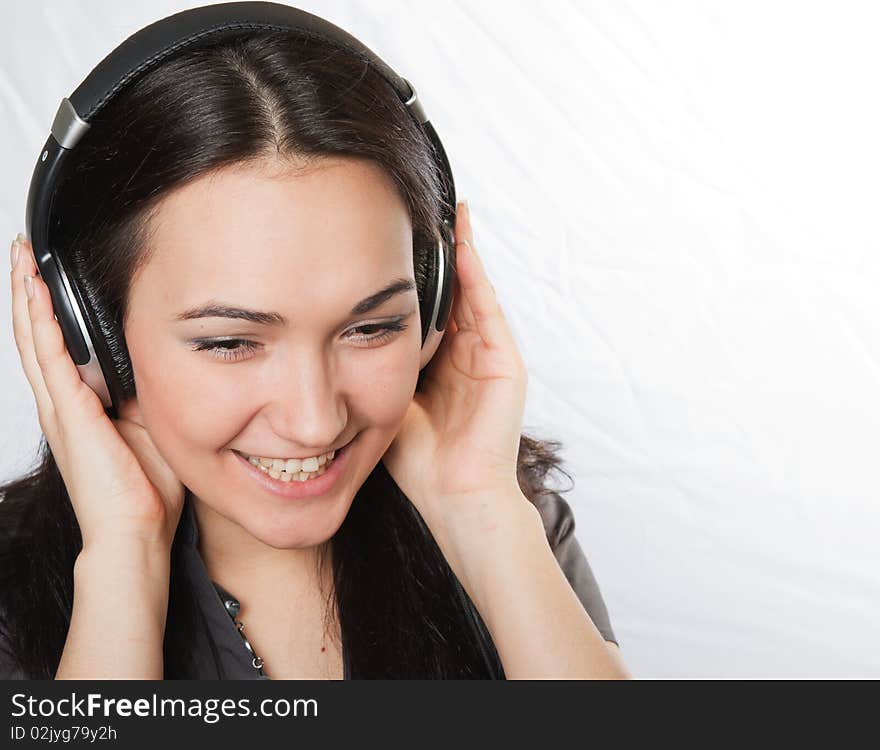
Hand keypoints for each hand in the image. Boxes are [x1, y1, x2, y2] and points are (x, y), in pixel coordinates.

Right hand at [10, 234, 184, 550]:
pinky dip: (42, 320)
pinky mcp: (70, 412)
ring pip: (33, 337)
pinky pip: (50, 355)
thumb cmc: (144, 490)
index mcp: (80, 406)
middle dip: (27, 290)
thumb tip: (148, 366)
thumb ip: (140, 394)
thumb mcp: (149, 426)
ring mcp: (61, 406)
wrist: (136, 532)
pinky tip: (36, 291)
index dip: (47, 310)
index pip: (55, 346)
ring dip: (27, 295)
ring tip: (19, 257)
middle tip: (21, 251)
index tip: (46, 276)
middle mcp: (62, 403)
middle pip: (34, 334)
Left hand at [381, 202, 528, 534]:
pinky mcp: (506, 361)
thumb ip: (373, 370)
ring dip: (460, 252)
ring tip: (447, 212)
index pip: (426, 310)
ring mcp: (489, 357)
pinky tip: (461, 241)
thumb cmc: (420, 461)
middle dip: (440, 254)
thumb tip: (335, 338)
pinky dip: (474, 273)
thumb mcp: (386, 404)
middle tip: (423, 212)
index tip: (393, 243)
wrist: (456, 495)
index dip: (413, 278)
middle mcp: (466, 356)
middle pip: (452, 292)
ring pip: (471, 291)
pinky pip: (487, 305)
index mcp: (441, 368)